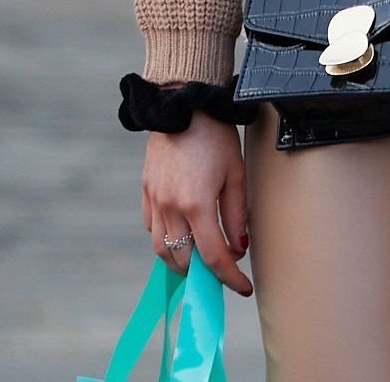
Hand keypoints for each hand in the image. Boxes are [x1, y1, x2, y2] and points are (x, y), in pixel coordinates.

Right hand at [141, 114, 250, 293]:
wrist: (182, 102)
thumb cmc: (215, 135)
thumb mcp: (236, 173)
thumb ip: (237, 214)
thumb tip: (238, 247)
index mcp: (196, 203)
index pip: (213, 257)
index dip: (230, 277)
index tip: (244, 287)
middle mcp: (170, 206)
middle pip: (183, 259)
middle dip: (204, 273)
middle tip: (222, 272)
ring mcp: (154, 199)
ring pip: (161, 249)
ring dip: (181, 262)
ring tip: (199, 261)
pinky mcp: (146, 190)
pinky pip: (151, 227)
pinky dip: (165, 240)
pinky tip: (181, 235)